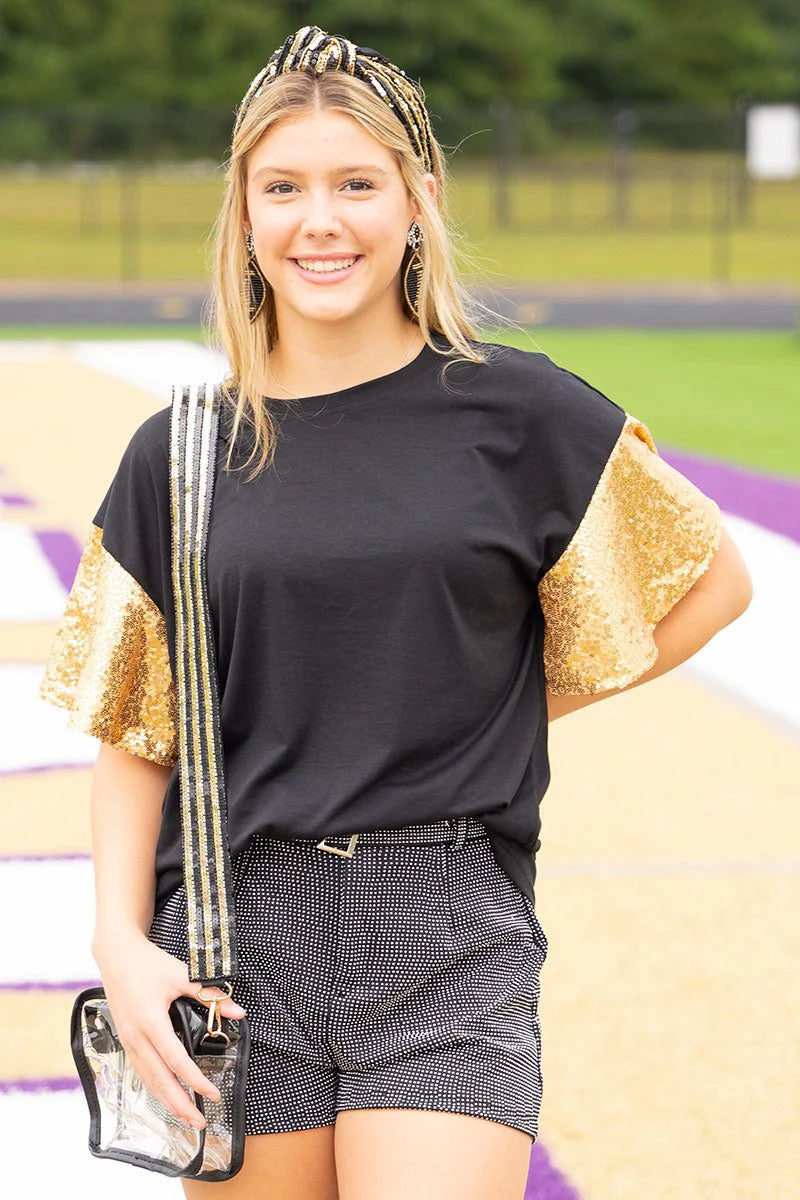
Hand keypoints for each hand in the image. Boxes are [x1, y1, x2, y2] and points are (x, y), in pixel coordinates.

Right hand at [92, 932, 246, 1129]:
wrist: (116, 955)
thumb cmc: (148, 964)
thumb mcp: (181, 974)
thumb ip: (209, 994)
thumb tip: (237, 1011)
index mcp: (150, 1021)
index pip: (176, 1060)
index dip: (195, 1080)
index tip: (212, 1093)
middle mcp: (136, 1036)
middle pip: (159, 1079)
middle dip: (179, 1103)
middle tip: (198, 1122)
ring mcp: (128, 1040)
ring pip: (147, 1079)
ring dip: (166, 1100)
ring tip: (184, 1117)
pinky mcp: (125, 1039)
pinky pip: (140, 1070)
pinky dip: (154, 1087)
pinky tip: (165, 1095)